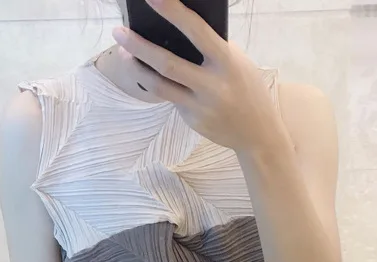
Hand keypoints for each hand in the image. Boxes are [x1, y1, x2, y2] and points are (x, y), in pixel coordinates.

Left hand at [111, 0, 288, 153]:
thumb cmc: (246, 88)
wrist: (258, 134)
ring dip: (138, 68)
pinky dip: (159, 84)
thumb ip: (212, 48)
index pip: (196, 31)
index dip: (172, 11)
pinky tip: (151, 75)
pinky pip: (170, 98)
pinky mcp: (192, 121)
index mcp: (226, 62)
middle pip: (166, 63)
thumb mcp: (237, 63)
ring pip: (159, 85)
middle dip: (138, 46)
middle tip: (118, 31)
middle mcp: (212, 86)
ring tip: (124, 53)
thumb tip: (176, 32)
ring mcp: (201, 106)